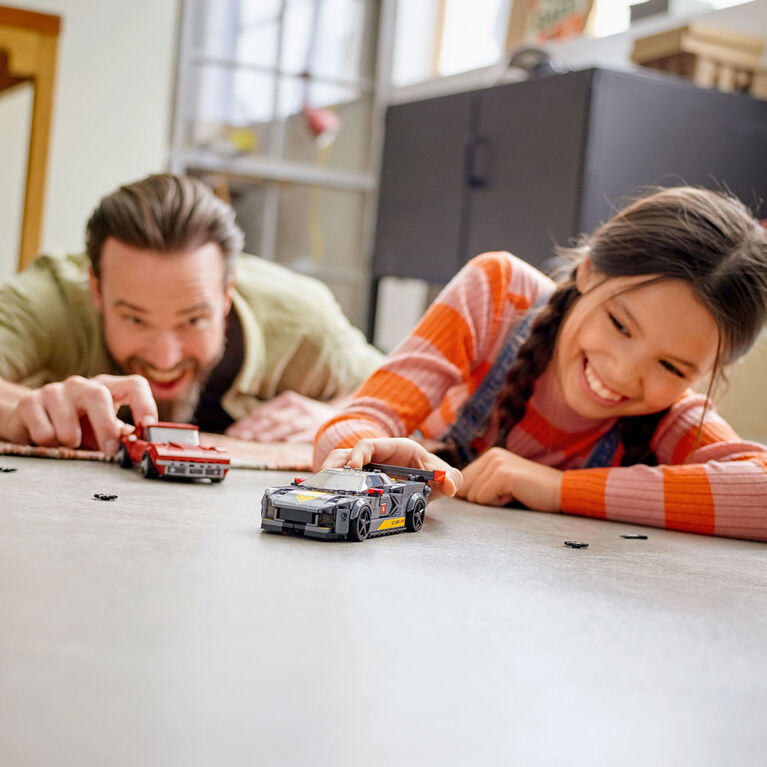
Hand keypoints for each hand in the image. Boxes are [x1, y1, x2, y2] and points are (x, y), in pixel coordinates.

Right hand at [4, 374, 156, 454]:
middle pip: (98, 394)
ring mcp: (54, 390)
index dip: (145, 404)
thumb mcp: (102, 430)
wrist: (31, 420)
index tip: (148, 427)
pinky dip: (48, 444)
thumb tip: (140, 447)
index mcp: (107, 388)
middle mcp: (81, 384)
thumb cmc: (77, 426)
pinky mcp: (29, 402)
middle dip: (106, 425)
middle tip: (110, 449)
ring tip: (70, 445)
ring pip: (67, 416)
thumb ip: (121, 436)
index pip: (134, 385)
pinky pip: (44, 430)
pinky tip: (48, 442)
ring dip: (71, 440)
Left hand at [226, 390, 343, 442]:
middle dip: (254, 428)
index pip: (262, 412)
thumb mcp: (292, 409)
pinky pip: (304, 433)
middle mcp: (296, 406)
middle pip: (271, 418)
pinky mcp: (317, 427)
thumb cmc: (310, 414)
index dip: (246, 422)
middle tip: (240, 437)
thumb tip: (248, 427)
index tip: (233, 432)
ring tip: (257, 439)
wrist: (339, 413)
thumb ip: (274, 416)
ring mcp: (307, 416)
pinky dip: (294, 437)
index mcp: (287, 400)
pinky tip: (285, 441)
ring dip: (271, 433)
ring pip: (285, 425)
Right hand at [322, 437, 461, 497]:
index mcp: (392, 448)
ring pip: (337, 466)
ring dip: (328, 475)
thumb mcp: (442, 475)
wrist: (427, 482)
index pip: (368, 445)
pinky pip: (340, 480)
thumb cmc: (431, 473)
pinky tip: (326, 498)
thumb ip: (450, 478)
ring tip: (320, 489)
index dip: (358, 454)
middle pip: (344, 454)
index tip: (353, 467)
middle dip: (333, 465)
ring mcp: (363, 469)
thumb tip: (450, 486)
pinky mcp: (358, 482)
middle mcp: (374, 456)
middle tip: (325, 480)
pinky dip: (331, 486)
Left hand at [458, 447, 562, 510]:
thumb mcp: (503, 483)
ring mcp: (496, 463)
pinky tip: (514, 496)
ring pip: (472, 496)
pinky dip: (497, 504)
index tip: (500, 493)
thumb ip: (481, 483)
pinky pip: (482, 499)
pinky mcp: (502, 475)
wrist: (562, 491)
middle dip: (483, 498)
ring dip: (491, 502)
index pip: (463, 480)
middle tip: (508, 493)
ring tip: (513, 494)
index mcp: (490, 455)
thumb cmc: (533, 492)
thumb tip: (454, 494)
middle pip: (465, 488)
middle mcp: (491, 455)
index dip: (477, 494)